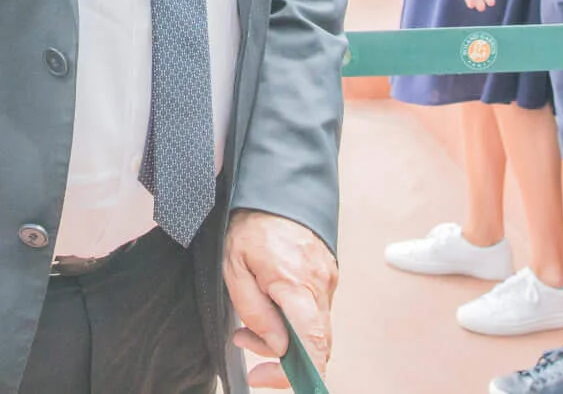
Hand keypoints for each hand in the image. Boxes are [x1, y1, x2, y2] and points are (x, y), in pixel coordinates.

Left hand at [224, 209, 337, 387]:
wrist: (274, 188)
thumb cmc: (249, 224)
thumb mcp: (234, 267)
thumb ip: (255, 310)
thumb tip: (277, 345)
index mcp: (296, 282)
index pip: (312, 343)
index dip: (298, 372)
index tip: (272, 378)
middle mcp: (320, 284)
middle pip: (315, 343)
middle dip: (281, 356)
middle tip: (244, 345)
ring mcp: (328, 279)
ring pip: (314, 329)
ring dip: (284, 338)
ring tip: (247, 326)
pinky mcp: (327, 275)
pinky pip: (314, 311)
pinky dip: (293, 321)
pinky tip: (268, 309)